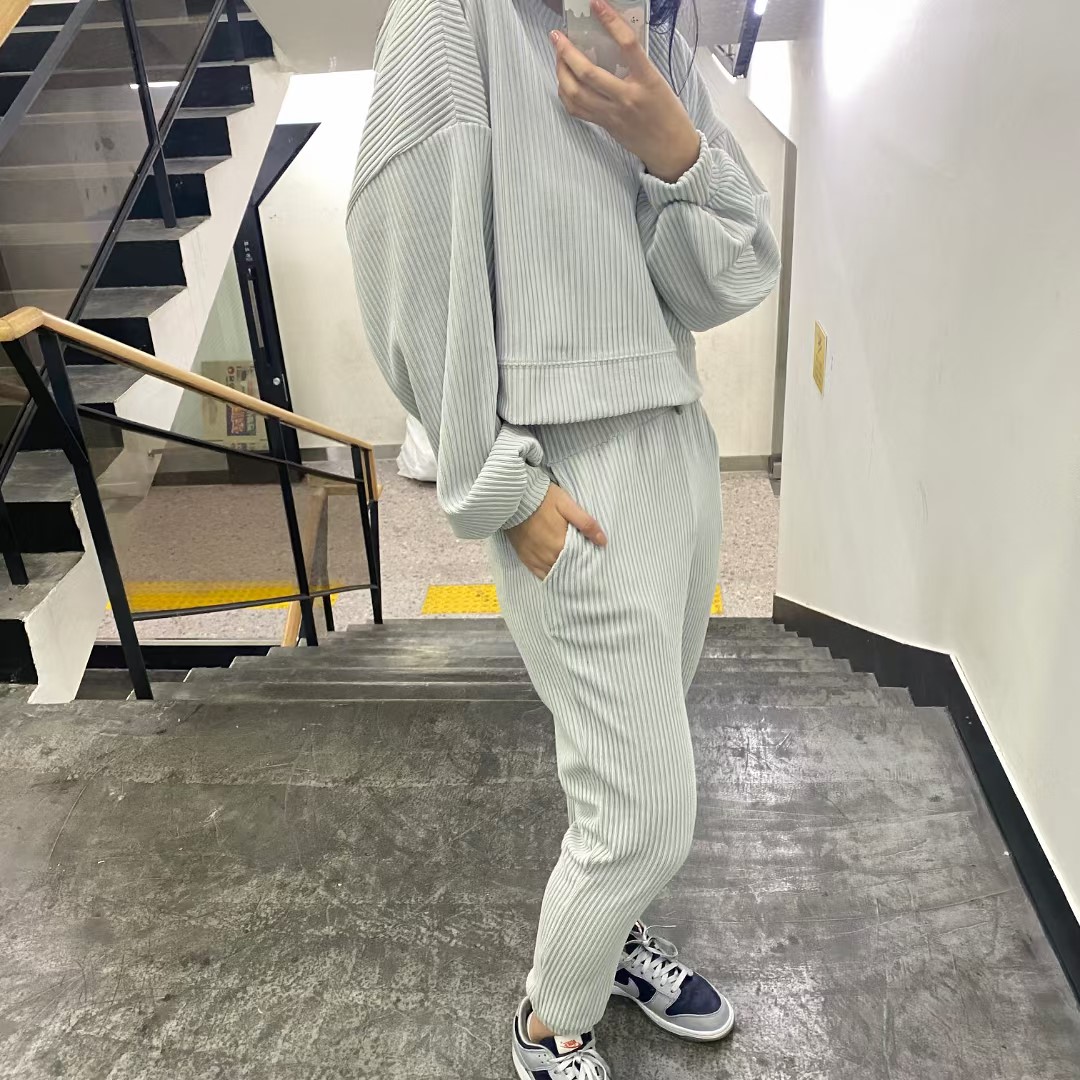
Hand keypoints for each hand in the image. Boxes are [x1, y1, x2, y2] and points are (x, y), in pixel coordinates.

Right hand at [507, 485, 606, 579]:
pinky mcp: (525, 557)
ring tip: (574, 574)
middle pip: (568, 569)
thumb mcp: (568, 505)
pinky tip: (557, 575)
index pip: (580, 561)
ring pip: (554, 574)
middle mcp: (548, 556)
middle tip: (588, 571)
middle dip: (578, 569)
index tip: (596, 564)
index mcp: (560, 544)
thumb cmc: (543, 498)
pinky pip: (539, 574)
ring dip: (564, 574)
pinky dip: (549, 576)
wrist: (514, 497)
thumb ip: (586, 523)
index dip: (589, 563)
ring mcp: (535, 558)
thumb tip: (603, 541)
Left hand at [551, 0, 700, 182]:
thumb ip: (636, 65)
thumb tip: (612, 43)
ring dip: (561, 72)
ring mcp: (613, 114)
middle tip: (557, 36)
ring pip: (576, 93)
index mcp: (647, 81)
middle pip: (588, 73)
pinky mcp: (605, 125)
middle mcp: (627, 98)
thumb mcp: (659, 82)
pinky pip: (577, 109)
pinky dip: (566, 93)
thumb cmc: (668, 114)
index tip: (597, 4)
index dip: (610, 21)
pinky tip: (564, 81)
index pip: (627, 45)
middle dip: (566, 52)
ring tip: (558, 57)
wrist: (671, 149)